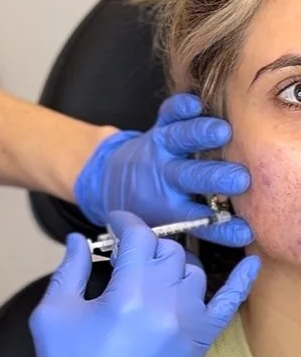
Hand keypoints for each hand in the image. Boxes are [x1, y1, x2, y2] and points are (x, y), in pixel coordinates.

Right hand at [28, 212, 259, 356]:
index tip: (115, 224)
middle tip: (128, 255)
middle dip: (146, 247)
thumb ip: (70, 269)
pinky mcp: (198, 343)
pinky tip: (250, 264)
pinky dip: (240, 283)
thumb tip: (77, 240)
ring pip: (193, 272)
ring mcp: (187, 325)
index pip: (138, 237)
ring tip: (152, 274)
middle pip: (168, 251)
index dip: (125, 222)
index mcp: (128, 294)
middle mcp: (164, 305)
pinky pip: (228, 305)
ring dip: (172, 266)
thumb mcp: (53, 313)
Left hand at [74, 93, 252, 247]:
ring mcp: (162, 151)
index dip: (222, 228)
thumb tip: (219, 253)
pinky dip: (179, 107)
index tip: (244, 232)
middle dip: (216, 178)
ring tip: (221, 133)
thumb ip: (189, 238)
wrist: (114, 182)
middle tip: (239, 180)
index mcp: (171, 209)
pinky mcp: (160, 128)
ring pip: (180, 140)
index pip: (200, 221)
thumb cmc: (151, 206)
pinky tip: (193, 103)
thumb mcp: (165, 228)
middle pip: (192, 178)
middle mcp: (167, 179)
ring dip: (200, 135)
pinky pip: (168, 115)